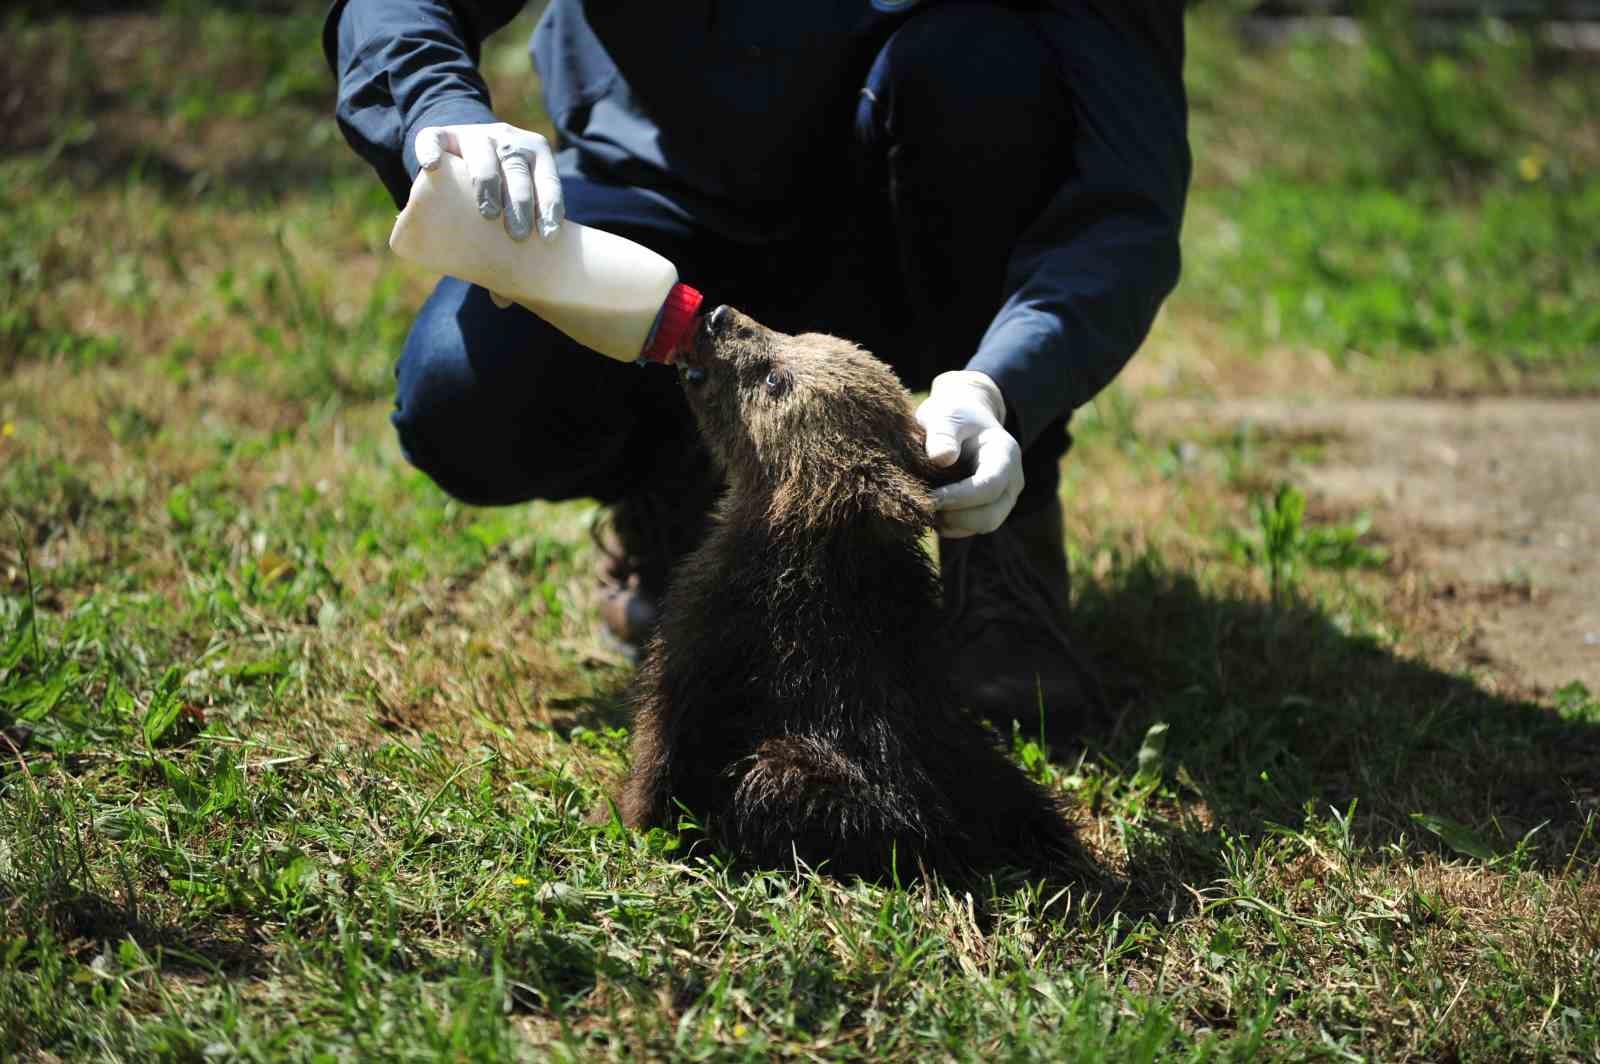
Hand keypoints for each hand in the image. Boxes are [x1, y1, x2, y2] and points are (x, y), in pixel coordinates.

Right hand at [415, 121, 564, 307]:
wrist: (463, 149)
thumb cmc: (496, 192)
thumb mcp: (509, 209)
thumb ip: (510, 246)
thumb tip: (503, 301)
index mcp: (535, 155)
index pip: (548, 178)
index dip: (550, 205)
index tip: (548, 236)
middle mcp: (507, 140)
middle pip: (517, 167)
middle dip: (521, 200)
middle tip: (518, 234)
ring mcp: (473, 135)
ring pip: (482, 153)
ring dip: (487, 181)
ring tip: (487, 213)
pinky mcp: (441, 135)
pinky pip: (434, 139)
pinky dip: (432, 150)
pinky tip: (432, 166)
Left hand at [915, 370, 1022, 537]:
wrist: (962, 420)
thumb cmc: (953, 416)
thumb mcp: (945, 416)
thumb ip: (942, 434)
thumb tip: (942, 459)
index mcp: (1005, 454)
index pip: (989, 485)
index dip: (960, 497)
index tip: (930, 497)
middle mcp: (1011, 481)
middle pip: (991, 515)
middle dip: (956, 517)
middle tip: (923, 506)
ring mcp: (1003, 498)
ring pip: (982, 526)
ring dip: (952, 524)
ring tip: (925, 508)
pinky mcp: (988, 510)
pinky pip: (972, 528)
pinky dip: (951, 526)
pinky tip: (931, 511)